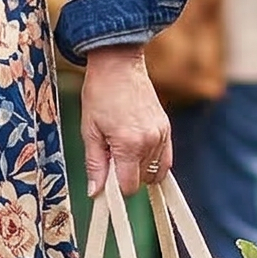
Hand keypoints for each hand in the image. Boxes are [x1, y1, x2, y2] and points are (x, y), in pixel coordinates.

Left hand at [80, 45, 169, 197]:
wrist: (118, 65)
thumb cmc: (99, 94)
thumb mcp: (89, 131)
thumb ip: (95, 164)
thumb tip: (95, 192)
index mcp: (129, 144)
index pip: (129, 186)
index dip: (115, 188)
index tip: (106, 177)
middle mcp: (150, 141)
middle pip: (142, 180)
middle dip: (125, 175)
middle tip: (110, 154)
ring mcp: (161, 134)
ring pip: (154, 171)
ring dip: (138, 167)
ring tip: (122, 146)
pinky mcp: (166, 128)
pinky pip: (165, 159)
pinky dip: (152, 162)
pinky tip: (137, 149)